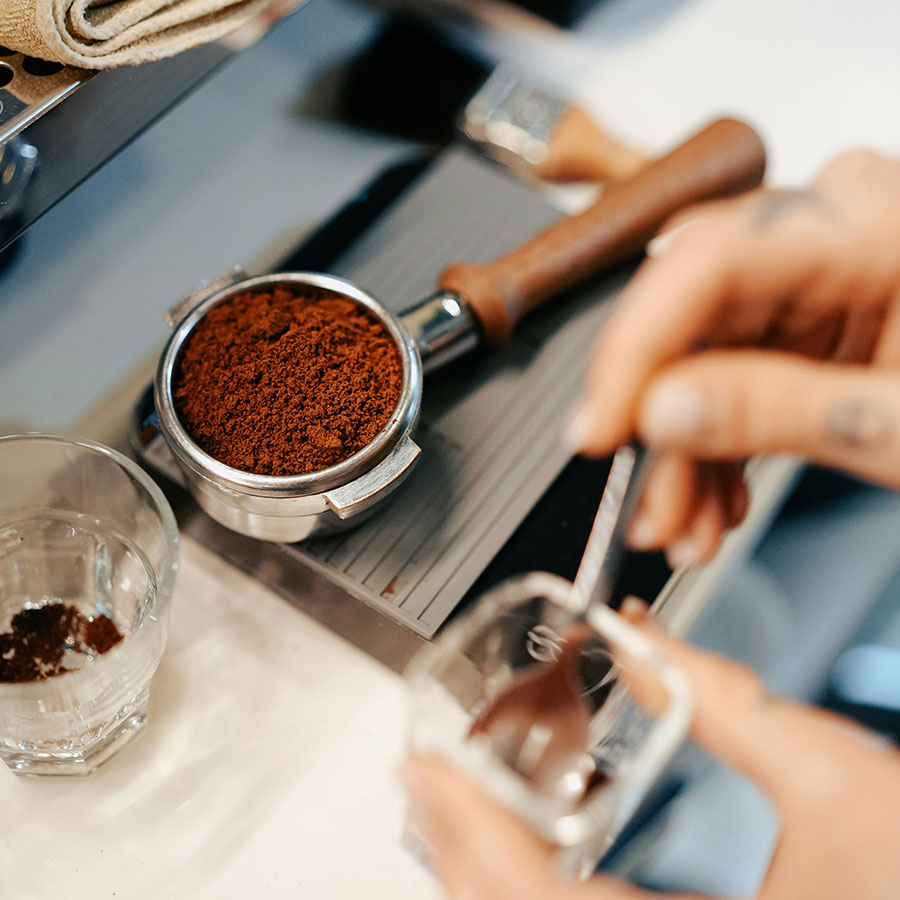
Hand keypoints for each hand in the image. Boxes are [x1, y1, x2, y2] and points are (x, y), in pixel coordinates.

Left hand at [402, 602, 899, 899]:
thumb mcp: (837, 775)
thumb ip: (723, 703)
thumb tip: (641, 633)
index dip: (466, 836)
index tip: (422, 770)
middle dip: (459, 858)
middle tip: (426, 784)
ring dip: (488, 882)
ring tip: (460, 814)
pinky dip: (534, 899)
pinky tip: (531, 864)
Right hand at [563, 150, 899, 566]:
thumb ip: (781, 411)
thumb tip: (661, 410)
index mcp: (868, 225)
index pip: (702, 262)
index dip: (633, 352)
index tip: (597, 432)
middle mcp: (827, 228)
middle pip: (689, 314)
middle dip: (658, 424)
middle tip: (649, 506)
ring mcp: (811, 269)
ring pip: (697, 352)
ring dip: (684, 450)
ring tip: (689, 525)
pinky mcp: (802, 313)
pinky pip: (726, 367)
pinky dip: (714, 441)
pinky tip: (716, 497)